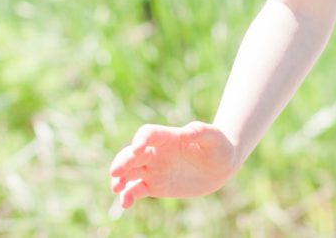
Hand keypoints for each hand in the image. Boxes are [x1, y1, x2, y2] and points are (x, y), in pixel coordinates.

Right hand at [107, 121, 237, 208]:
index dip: (140, 139)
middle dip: (122, 161)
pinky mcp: (155, 186)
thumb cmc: (218, 145)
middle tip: (115, 172)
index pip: (148, 134)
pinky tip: (125, 204)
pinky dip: (128, 196)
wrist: (221, 165)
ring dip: (120, 178)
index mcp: (167, 137)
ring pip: (130, 172)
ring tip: (116, 188)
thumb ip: (200, 131)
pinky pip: (137, 190)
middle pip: (132, 154)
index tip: (137, 148)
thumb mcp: (213, 136)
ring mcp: (154, 169)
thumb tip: (188, 131)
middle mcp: (156, 152)